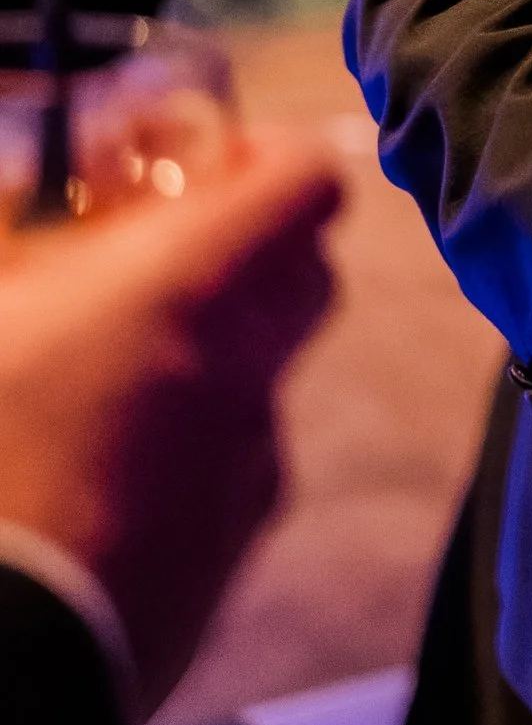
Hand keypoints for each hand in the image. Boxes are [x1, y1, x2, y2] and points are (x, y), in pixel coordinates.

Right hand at [0, 138, 341, 718]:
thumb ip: (19, 239)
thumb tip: (29, 191)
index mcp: (190, 289)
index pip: (306, 180)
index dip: (265, 162)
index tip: (200, 173)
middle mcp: (246, 373)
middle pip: (309, 275)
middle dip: (253, 255)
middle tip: (156, 269)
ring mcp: (247, 473)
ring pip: (265, 384)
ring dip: (212, 366)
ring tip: (100, 393)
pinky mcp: (227, 562)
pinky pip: (232, 479)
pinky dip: (188, 461)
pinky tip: (100, 487)